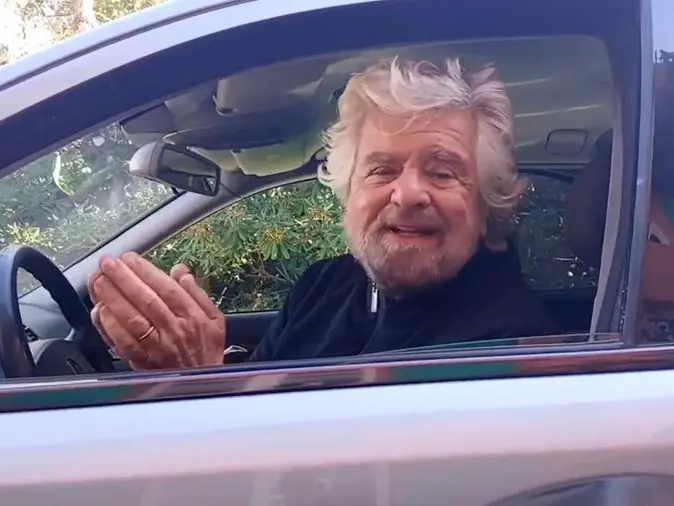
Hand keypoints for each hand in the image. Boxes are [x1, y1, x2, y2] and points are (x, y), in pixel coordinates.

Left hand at [88, 252, 225, 369]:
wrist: (204, 387)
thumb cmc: (207, 351)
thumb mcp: (215, 319)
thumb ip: (198, 293)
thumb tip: (181, 272)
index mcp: (193, 317)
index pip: (167, 288)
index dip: (146, 271)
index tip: (130, 258)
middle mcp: (175, 330)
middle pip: (146, 300)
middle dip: (124, 278)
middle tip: (107, 263)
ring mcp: (157, 347)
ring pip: (132, 319)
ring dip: (112, 297)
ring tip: (98, 280)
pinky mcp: (142, 362)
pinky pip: (123, 342)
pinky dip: (109, 326)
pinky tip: (100, 310)